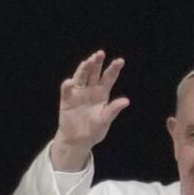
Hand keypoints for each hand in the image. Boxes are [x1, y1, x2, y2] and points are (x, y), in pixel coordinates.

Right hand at [50, 51, 129, 170]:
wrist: (78, 140)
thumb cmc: (94, 130)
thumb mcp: (105, 121)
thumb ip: (113, 110)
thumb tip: (126, 101)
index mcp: (102, 93)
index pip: (109, 77)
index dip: (114, 69)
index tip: (120, 61)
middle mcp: (91, 89)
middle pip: (94, 72)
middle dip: (97, 63)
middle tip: (100, 54)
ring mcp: (78, 92)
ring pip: (81, 76)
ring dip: (84, 68)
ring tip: (88, 61)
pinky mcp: (67, 98)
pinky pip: (67, 89)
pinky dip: (68, 85)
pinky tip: (70, 82)